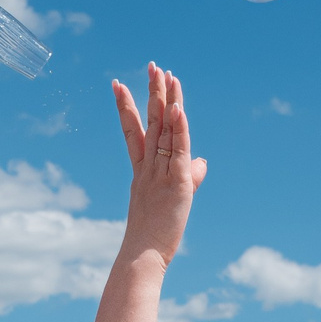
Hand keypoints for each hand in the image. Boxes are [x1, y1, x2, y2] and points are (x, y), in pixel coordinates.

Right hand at [111, 61, 208, 271]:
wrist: (143, 256)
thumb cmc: (154, 234)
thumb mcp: (175, 199)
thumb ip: (190, 176)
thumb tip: (202, 162)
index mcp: (143, 170)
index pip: (134, 131)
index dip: (127, 107)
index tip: (118, 85)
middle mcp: (148, 166)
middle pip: (149, 122)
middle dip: (151, 92)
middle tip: (151, 65)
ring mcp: (160, 173)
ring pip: (163, 130)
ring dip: (165, 100)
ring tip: (164, 73)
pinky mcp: (176, 183)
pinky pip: (178, 150)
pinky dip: (179, 128)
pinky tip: (178, 108)